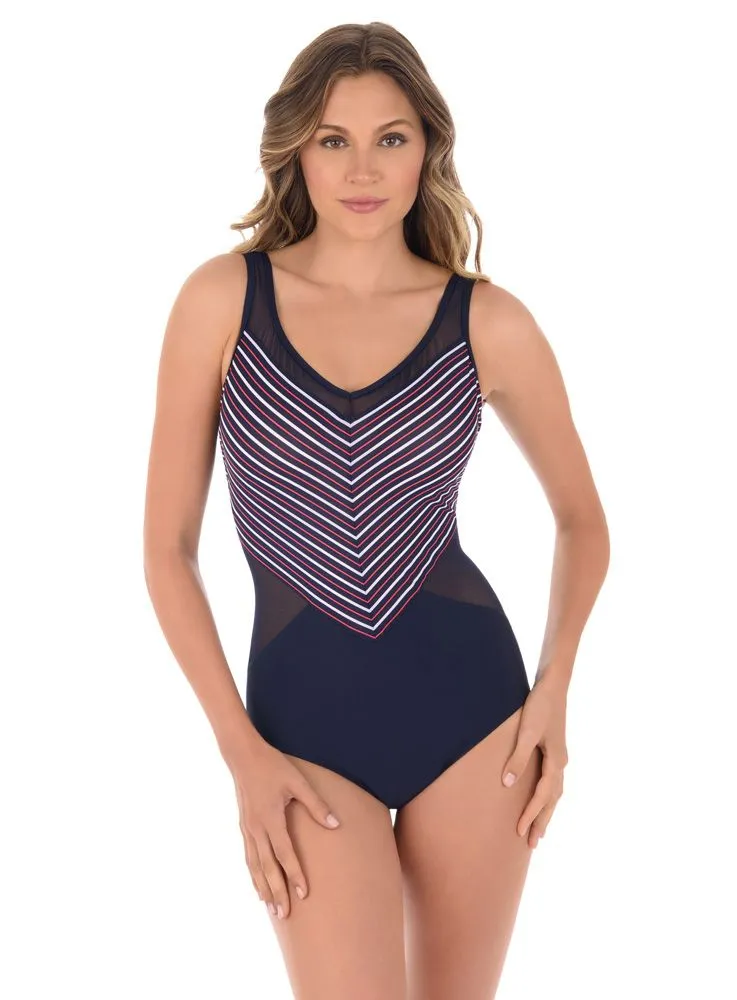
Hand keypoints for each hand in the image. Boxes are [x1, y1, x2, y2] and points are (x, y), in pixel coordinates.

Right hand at [225, 736, 341, 919]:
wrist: (243, 756)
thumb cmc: (274, 766)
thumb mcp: (298, 782)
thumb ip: (316, 805)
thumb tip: (336, 825)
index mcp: (271, 818)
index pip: (285, 853)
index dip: (294, 874)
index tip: (304, 894)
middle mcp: (257, 828)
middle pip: (267, 867)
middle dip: (277, 891)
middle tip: (285, 914)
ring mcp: (247, 829)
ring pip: (255, 865)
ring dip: (263, 887)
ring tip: (271, 908)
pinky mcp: (243, 826)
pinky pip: (248, 856)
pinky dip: (253, 874)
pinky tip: (258, 885)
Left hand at [501, 675, 568, 848]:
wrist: (553, 686)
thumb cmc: (539, 706)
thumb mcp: (526, 731)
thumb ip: (518, 758)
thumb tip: (508, 784)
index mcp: (556, 761)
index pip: (543, 796)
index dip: (531, 815)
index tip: (520, 833)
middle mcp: (561, 763)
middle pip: (553, 800)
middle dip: (542, 821)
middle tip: (533, 844)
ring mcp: (560, 758)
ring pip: (555, 793)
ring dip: (546, 811)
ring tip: (539, 830)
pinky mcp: (554, 751)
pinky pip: (553, 782)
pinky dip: (548, 797)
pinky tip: (541, 800)